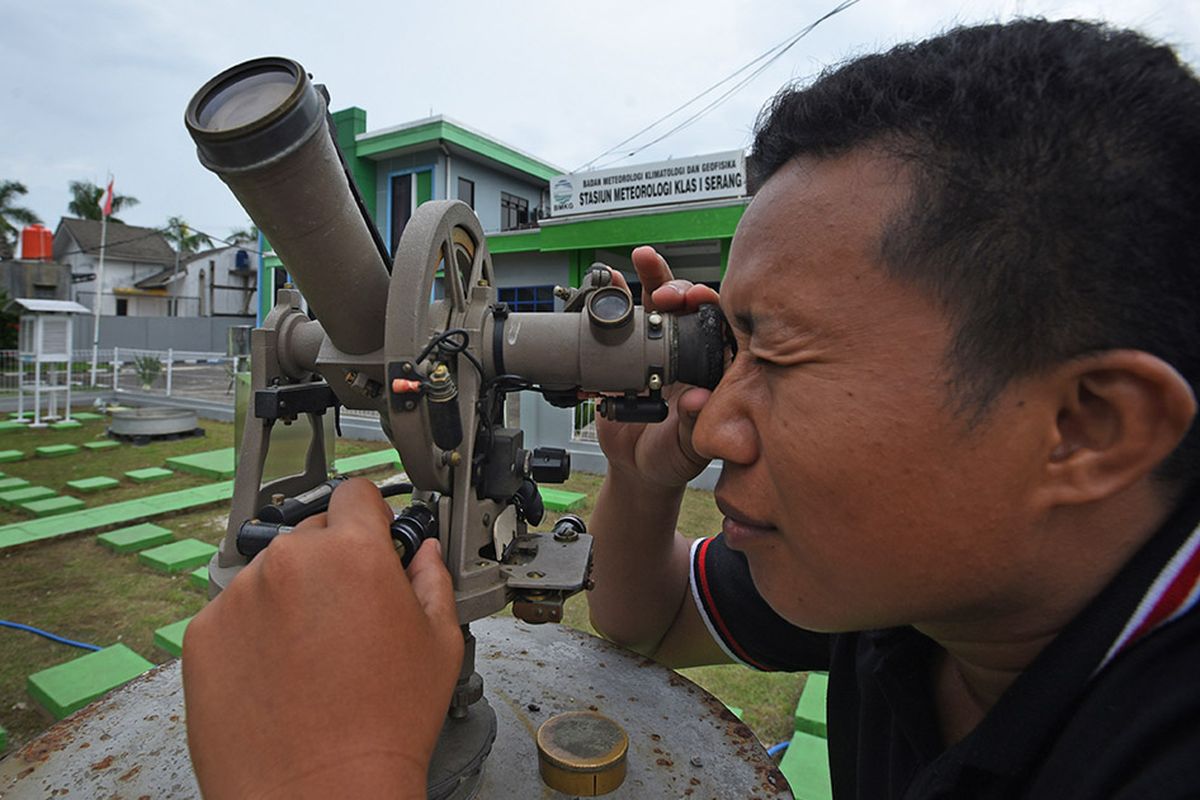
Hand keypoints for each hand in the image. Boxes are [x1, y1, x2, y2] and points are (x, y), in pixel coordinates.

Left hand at [182, 478, 463, 799]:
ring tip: (313, 654)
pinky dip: (254, 632)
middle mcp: (289, 562)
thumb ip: (432, 581)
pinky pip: (234, 613)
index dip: (372, 516)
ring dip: (290, 596)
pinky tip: (281, 672)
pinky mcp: (203, 634)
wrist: (318, 792)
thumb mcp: (439, 644)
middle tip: (350, 614)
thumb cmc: (383, 726)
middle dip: (333, 562)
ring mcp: (238, 597)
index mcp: (352, 553)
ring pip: (271, 574)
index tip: (373, 536)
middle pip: (313, 533)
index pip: (356, 494)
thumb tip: (424, 555)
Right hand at [596, 245, 720, 487]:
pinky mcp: (626, 353)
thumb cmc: (673, 459)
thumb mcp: (688, 447)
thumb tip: (697, 398)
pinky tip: (608, 281)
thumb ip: (696, 424)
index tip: (696, 300)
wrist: (638, 470)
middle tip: (665, 293)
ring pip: (656, 304)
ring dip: (648, 278)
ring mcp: (656, 349)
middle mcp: (686, 351)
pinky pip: (622, 322)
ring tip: (640, 259)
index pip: (718, 325)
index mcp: (711, 368)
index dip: (709, 307)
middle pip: (687, 306)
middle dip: (676, 288)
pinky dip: (614, 299)